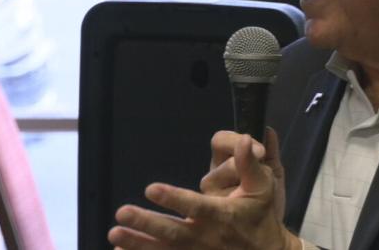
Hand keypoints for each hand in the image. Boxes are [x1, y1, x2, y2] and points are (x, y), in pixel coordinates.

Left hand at [107, 129, 296, 249]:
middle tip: (122, 213)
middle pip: (173, 231)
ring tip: (115, 234)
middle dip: (146, 223)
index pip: (196, 206)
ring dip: (138, 243)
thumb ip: (249, 164)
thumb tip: (245, 138)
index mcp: (223, 215)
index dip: (174, 198)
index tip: (151, 188)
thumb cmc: (261, 215)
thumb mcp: (263, 187)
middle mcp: (207, 236)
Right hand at [200, 128, 285, 219]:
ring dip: (240, 186)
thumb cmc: (266, 197)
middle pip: (220, 161)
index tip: (260, 151)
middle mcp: (214, 177)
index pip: (220, 140)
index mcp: (225, 161)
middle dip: (242, 165)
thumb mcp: (272, 172)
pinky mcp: (207, 215)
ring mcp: (208, 196)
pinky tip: (245, 206)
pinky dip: (232, 203)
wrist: (270, 228)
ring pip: (216, 180)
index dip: (236, 140)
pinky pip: (214, 204)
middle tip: (259, 174)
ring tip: (254, 196)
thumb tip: (269, 129)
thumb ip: (271, 151)